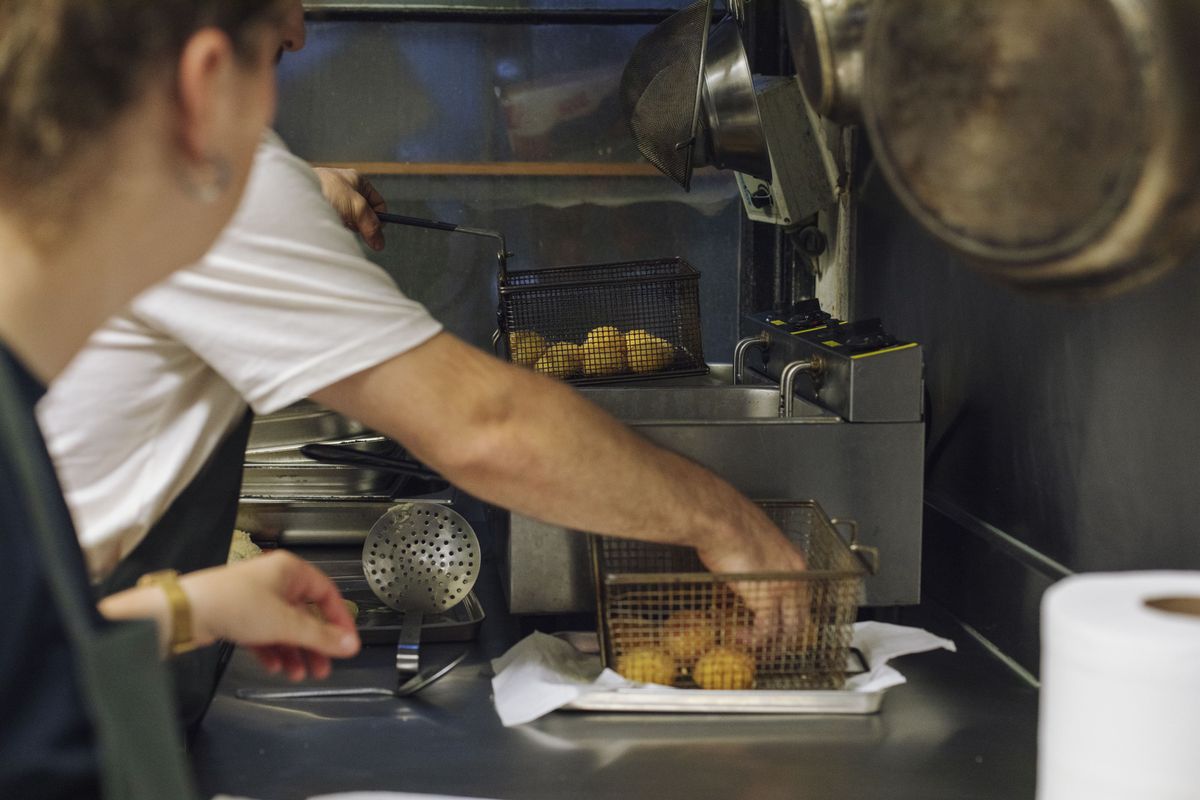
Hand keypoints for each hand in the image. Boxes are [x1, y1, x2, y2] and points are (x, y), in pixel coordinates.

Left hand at [181, 551, 360, 680]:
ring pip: (285, 628)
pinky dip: (273, 651)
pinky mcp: (240, 615)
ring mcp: (257, 599)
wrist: (187, 613)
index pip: (327, 594)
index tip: (346, 642)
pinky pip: (265, 635)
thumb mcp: (286, 623)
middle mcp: (275, 582)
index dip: (339, 620)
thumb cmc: (232, 603)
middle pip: (306, 615)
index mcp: (291, 571)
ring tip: (299, 674)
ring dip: (294, 652)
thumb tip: (350, 644)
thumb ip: (321, 636)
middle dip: (314, 644)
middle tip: (323, 666)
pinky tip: (275, 666)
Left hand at [314, 166, 386, 250]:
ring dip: (345, 225)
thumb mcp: (356, 207)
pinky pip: (333, 221)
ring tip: (336, 224)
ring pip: (348, 218)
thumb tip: (380, 243)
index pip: (377, 202)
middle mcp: (345, 188)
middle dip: (360, 224)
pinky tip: (326, 224)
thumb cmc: (325, 191)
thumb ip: (371, 224)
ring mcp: (332, 197)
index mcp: (357, 180)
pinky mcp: (319, 207)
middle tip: (353, 228)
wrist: (293, 192)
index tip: (376, 234)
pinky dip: (333, 225)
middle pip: (363, 213)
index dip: (379, 218)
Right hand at [695, 512, 810, 646]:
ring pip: (788, 628)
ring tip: (756, 644)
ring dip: (772, 641)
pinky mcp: (765, 599)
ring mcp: (783, 589)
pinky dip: (754, 639)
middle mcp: (795, 576)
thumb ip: (754, 556)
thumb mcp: (752, 539)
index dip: (789, 612)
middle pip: (801, 617)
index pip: (802, 596)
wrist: (721, 519)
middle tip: (770, 642)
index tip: (776, 620)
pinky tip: (741, 637)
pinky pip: (765, 630)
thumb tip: (743, 564)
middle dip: (786, 634)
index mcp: (793, 560)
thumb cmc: (729, 521)